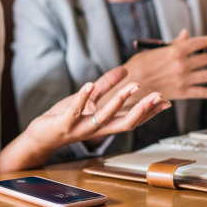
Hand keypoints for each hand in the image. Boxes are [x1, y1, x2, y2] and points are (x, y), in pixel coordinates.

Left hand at [25, 67, 171, 155]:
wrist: (41, 135)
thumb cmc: (66, 118)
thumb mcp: (89, 99)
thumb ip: (105, 85)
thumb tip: (124, 70)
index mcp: (105, 124)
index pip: (132, 120)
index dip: (149, 112)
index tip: (165, 102)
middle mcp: (98, 129)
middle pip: (125, 123)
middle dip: (143, 109)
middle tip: (157, 96)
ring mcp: (82, 128)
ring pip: (104, 117)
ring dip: (119, 101)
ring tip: (132, 85)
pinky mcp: (64, 124)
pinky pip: (75, 111)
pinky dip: (82, 98)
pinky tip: (89, 85)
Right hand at [121, 29, 206, 100]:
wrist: (130, 86)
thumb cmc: (138, 65)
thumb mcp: (154, 50)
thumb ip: (173, 43)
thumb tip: (186, 33)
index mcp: (175, 50)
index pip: (198, 42)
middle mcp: (182, 64)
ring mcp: (183, 79)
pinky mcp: (182, 93)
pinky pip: (201, 92)